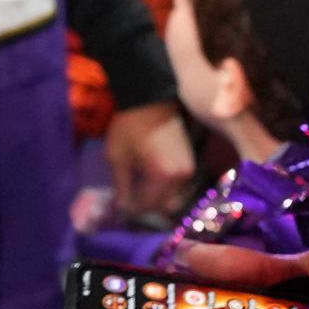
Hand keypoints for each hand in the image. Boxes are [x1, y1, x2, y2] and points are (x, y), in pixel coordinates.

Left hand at [105, 100, 197, 217]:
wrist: (151, 98)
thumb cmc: (129, 126)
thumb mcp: (118, 156)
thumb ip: (121, 185)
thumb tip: (121, 207)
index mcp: (164, 176)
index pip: (149, 205)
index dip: (132, 209)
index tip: (118, 209)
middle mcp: (181, 176)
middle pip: (164, 205)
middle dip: (146, 207)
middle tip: (128, 202)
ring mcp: (189, 169)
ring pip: (173, 197)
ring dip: (157, 199)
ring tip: (137, 192)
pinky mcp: (190, 162)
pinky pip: (178, 186)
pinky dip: (165, 189)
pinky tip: (148, 182)